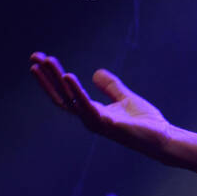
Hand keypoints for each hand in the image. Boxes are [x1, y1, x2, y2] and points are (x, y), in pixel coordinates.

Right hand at [29, 52, 172, 162]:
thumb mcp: (125, 98)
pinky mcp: (107, 124)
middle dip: (46, 77)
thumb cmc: (145, 123)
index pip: (66, 93)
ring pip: (69, 99)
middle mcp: (89, 117)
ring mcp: (96, 122)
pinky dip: (76, 91)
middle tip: (34, 57)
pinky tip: (67, 76)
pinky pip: (86, 105)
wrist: (162, 138)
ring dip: (55, 80)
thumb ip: (111, 87)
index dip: (52, 77)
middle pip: (61, 95)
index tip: (41, 58)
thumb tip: (95, 73)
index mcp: (92, 111)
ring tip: (45, 62)